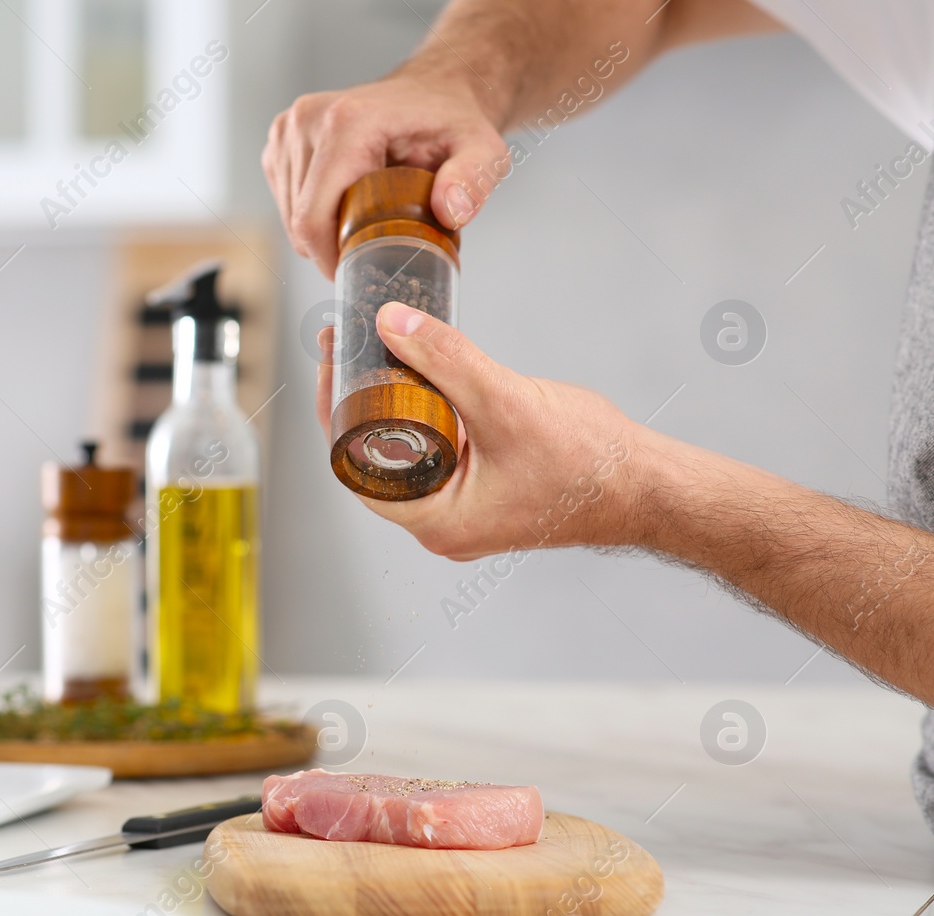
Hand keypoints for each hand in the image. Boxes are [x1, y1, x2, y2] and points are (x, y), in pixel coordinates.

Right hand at [263, 69, 508, 278]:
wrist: (434, 89)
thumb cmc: (453, 121)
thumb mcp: (482, 150)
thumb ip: (473, 178)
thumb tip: (449, 211)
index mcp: (346, 123)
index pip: (311, 218)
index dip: (329, 259)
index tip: (358, 272)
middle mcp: (308, 120)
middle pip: (298, 220)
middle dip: (330, 247)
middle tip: (372, 246)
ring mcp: (289, 128)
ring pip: (288, 213)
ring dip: (321, 230)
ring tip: (363, 217)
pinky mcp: (281, 139)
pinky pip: (286, 199)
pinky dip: (311, 213)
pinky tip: (345, 200)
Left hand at [315, 305, 662, 559]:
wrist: (651, 486)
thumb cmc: (590, 460)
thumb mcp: (506, 400)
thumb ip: (446, 360)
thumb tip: (388, 322)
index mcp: (435, 522)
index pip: (353, 465)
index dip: (336, 408)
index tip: (334, 355)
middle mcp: (442, 524)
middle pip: (373, 455)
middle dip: (358, 395)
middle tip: (348, 340)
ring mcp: (464, 508)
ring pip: (405, 450)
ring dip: (391, 400)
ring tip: (376, 345)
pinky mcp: (484, 490)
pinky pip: (437, 448)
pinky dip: (426, 409)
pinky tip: (422, 369)